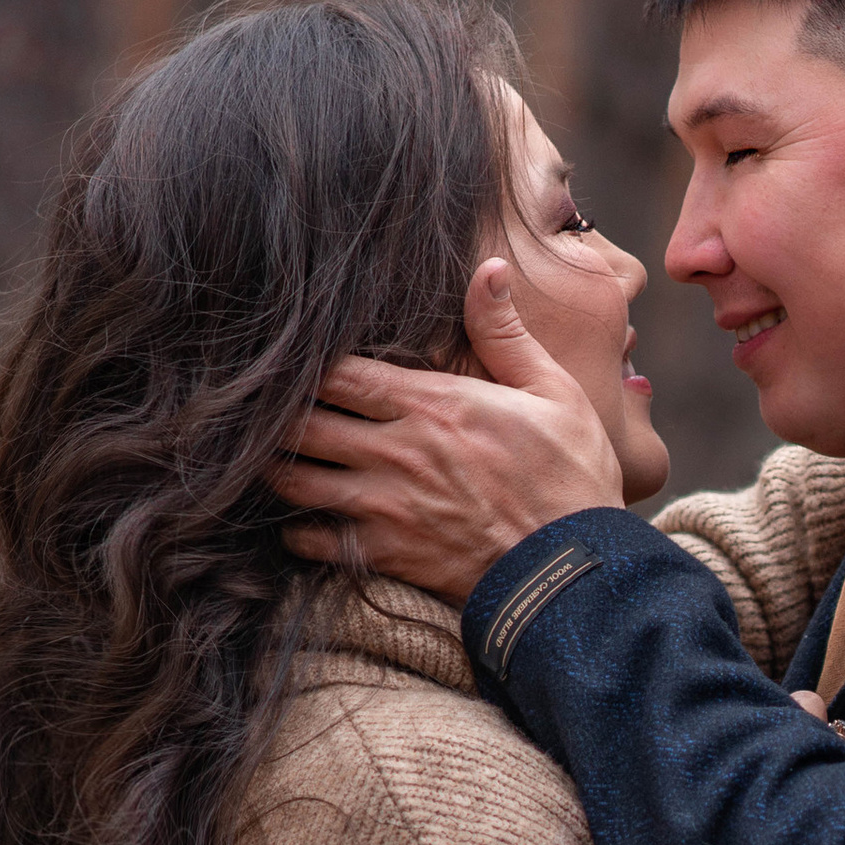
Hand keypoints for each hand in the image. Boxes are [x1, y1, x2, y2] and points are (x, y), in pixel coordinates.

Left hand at [271, 259, 624, 600]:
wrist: (575, 574)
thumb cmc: (572, 480)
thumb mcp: (554, 394)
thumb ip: (506, 334)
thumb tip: (488, 270)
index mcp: (431, 404)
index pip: (337, 371)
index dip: (308, 364)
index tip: (301, 362)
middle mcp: (396, 451)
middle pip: (301, 422)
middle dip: (279, 414)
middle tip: (269, 409)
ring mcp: (384, 504)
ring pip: (293, 479)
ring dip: (277, 467)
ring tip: (272, 458)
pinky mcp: (384, 553)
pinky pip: (310, 540)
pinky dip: (296, 531)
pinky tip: (303, 522)